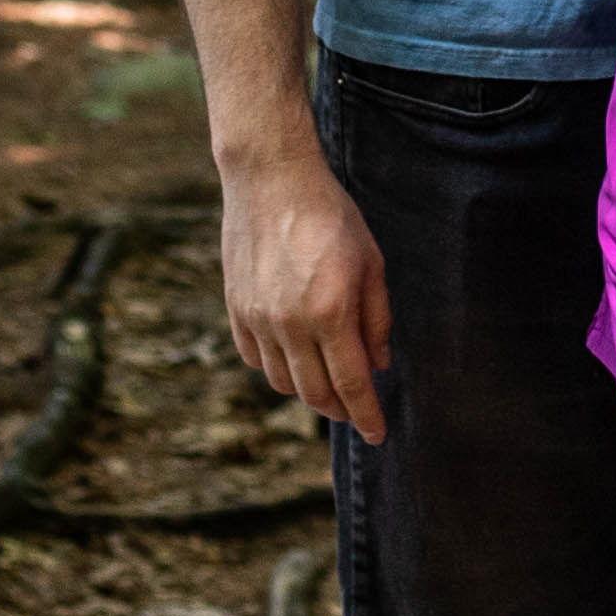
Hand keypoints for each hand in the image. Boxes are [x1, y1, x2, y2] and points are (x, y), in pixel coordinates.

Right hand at [220, 143, 393, 442]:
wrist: (271, 179)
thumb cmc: (331, 215)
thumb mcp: (371, 262)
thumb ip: (377, 319)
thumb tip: (379, 365)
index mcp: (331, 312)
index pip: (352, 385)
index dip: (367, 416)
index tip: (378, 435)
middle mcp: (290, 324)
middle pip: (316, 393)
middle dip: (341, 411)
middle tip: (357, 410)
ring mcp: (258, 319)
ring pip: (283, 383)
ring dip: (309, 392)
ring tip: (328, 383)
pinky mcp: (237, 309)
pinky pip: (256, 360)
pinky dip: (278, 369)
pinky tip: (295, 358)